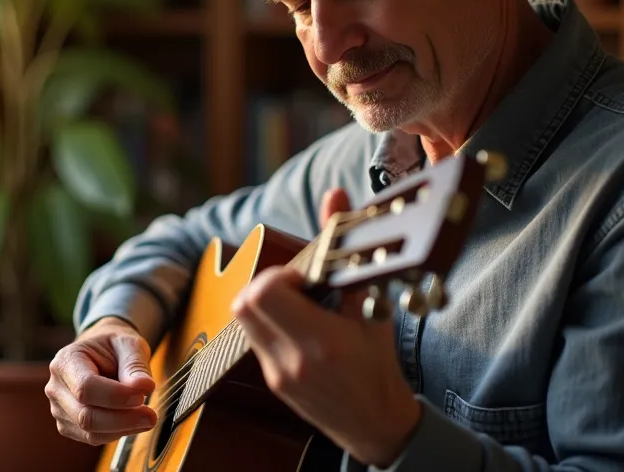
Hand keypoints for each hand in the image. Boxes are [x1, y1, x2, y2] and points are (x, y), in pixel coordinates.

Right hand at [46, 316, 158, 445]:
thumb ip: (135, 365)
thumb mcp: (129, 345)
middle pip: (86, 416)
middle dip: (123, 419)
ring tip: (146, 417)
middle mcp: (56, 387)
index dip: (116, 396)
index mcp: (66, 361)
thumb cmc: (114, 347)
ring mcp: (59, 409)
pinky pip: (93, 438)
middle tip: (152, 415)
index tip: (143, 394)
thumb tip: (145, 387)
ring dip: (122, 429)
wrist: (101, 353)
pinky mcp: (68, 425)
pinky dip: (116, 433)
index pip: (85, 387)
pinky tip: (132, 421)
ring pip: (90, 432)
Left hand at [231, 188, 421, 466]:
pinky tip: (297, 322)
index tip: (306, 274)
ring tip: (298, 301)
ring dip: (263, 300)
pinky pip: (253, 337)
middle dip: (265, 283)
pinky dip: (268, 320)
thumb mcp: (373, 308)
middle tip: (296, 283)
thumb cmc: (380, 366)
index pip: (267, 293)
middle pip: (246, 303)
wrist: (377, 424)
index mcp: (321, 343)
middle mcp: (292, 360)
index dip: (280, 274)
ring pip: (243, 319)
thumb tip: (335, 198)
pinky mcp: (270, 380)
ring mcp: (277, 373)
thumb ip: (347, 253)